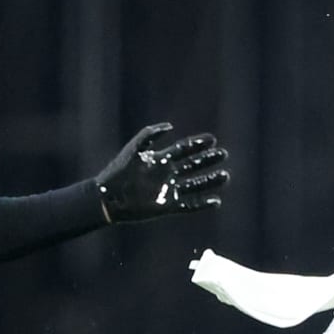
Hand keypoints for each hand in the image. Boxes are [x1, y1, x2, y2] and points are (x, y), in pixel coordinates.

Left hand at [95, 122, 229, 222]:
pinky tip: (216, 201)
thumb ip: (150, 135)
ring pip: (195, 185)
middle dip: (208, 160)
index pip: (184, 149)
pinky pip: (189, 206)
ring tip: (225, 176)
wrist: (108, 197)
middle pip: (193, 165)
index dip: (198, 144)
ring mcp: (168, 190)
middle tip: (223, 154)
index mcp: (160, 159)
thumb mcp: (134, 149)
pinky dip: (203, 204)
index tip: (212, 139)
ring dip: (210, 181)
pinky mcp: (167, 207)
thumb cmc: (118, 172)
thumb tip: (171, 127)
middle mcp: (167, 174)